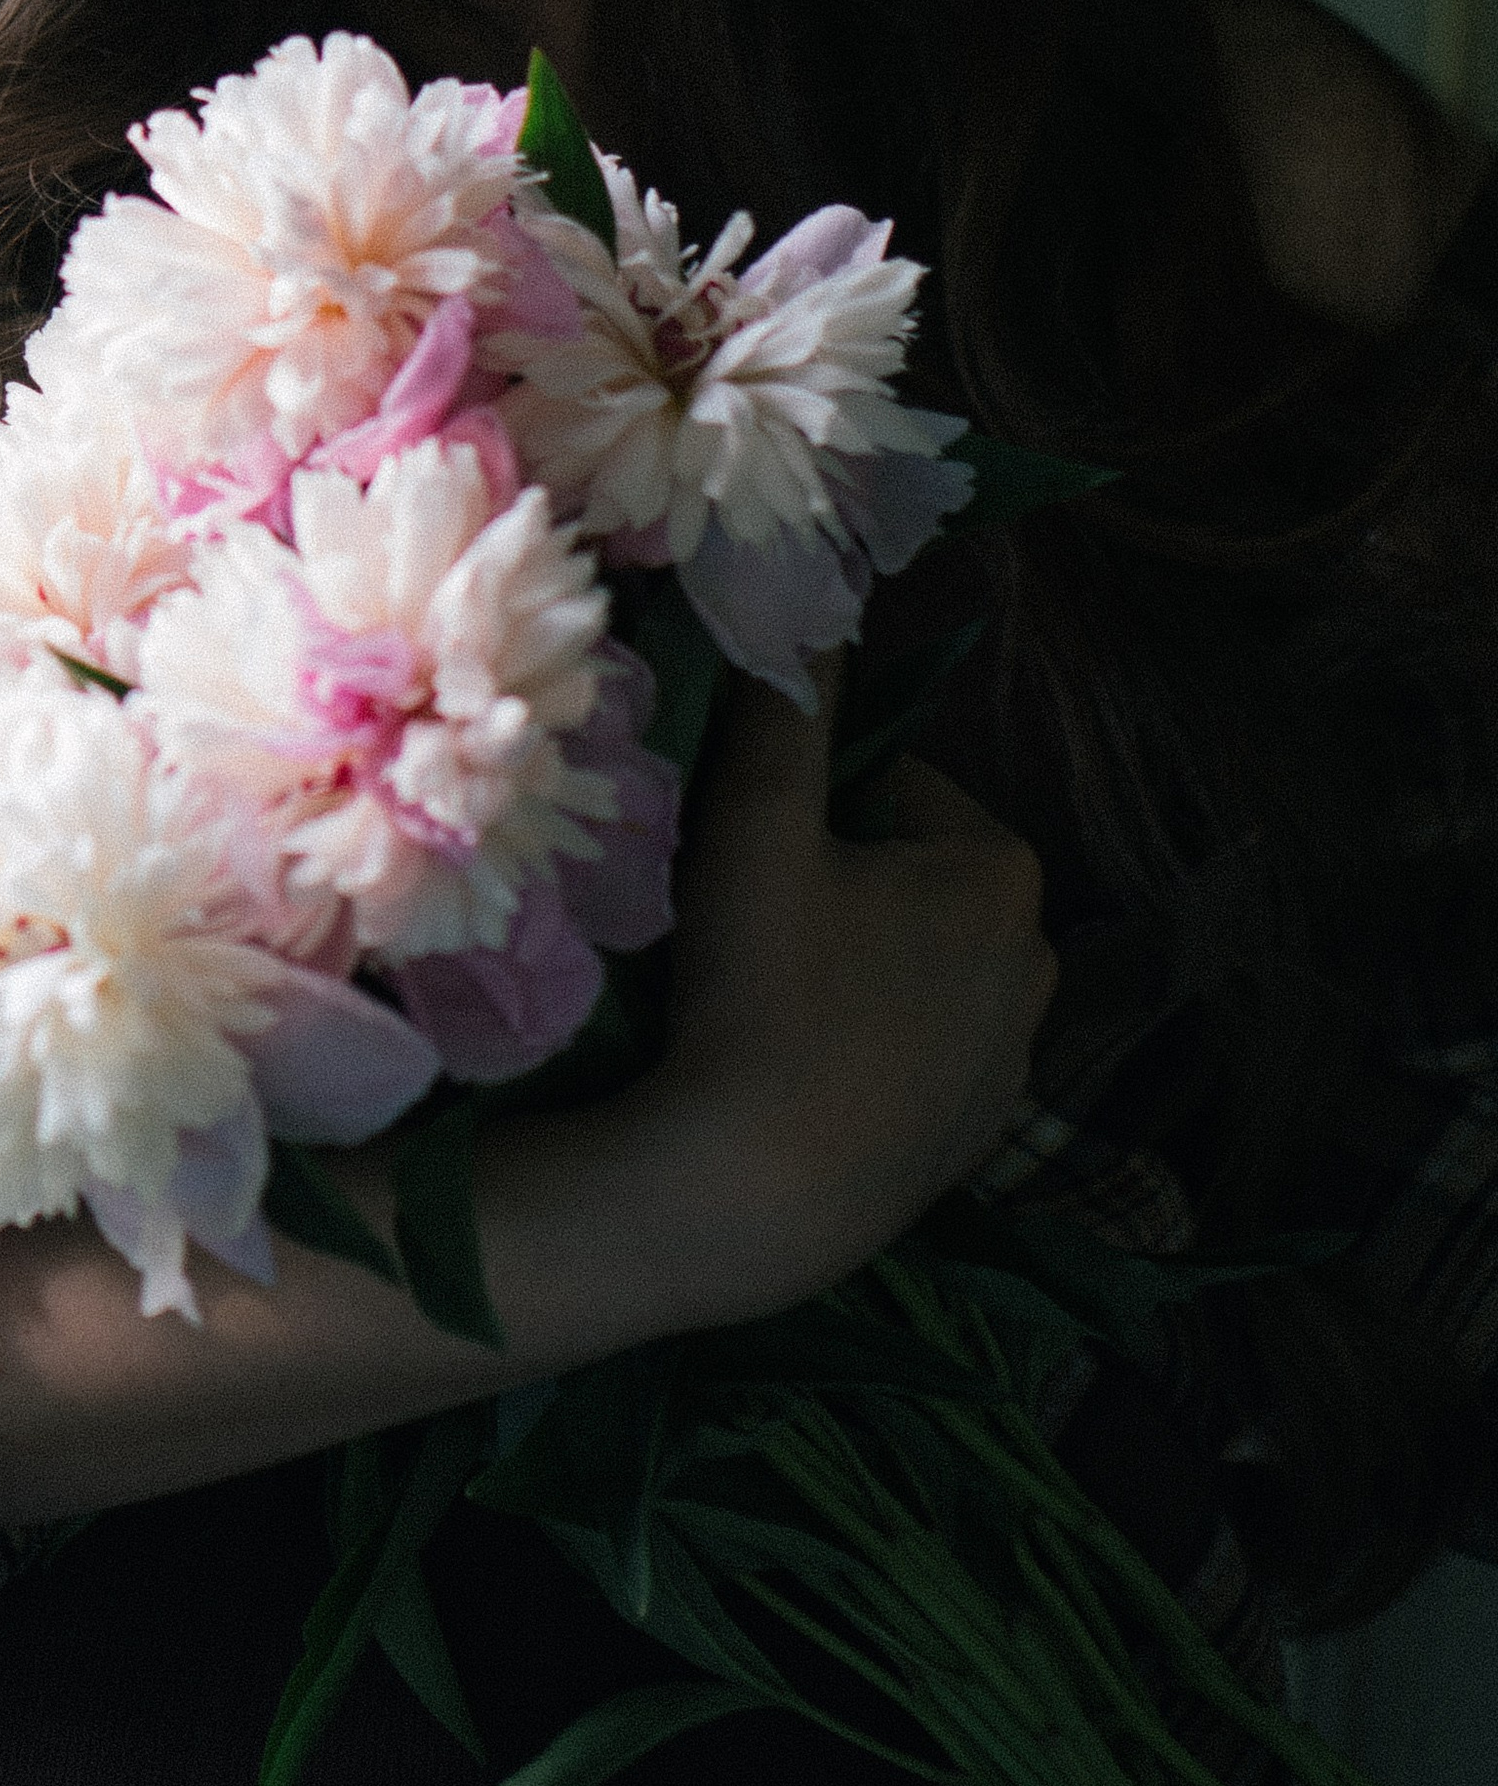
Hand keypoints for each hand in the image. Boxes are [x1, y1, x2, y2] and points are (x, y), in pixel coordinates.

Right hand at [652, 651, 1056, 1311]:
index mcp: (1001, 866)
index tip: (746, 869)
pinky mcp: (979, 1141)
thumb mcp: (757, 824)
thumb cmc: (762, 994)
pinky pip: (915, 1053)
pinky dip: (865, 1050)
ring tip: (764, 1015)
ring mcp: (1016, 1061)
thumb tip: (801, 587)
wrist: (759, 1198)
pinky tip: (797, 1077)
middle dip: (835, 890)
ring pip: (909, 966)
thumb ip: (786, 702)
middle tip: (748, 939)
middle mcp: (1039, 957)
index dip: (803, 814)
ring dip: (850, 969)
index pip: (885, 789)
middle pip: (904, 877)